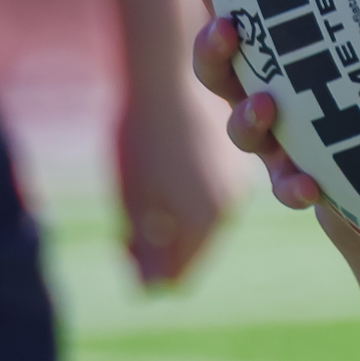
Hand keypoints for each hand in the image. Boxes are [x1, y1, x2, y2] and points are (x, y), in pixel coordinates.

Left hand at [114, 72, 240, 288]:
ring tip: (140, 193)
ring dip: (173, 219)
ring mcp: (237, 181)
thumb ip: (146, 246)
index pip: (178, 275)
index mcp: (205, 220)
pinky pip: (211, 195)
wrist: (167, 70)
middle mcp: (230, 205)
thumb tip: (151, 290)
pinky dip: (188, 195)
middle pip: (191, 249)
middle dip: (160, 246)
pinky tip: (165, 171)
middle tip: (126, 224)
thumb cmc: (144, 133)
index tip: (122, 245)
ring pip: (202, 222)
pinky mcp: (235, 160)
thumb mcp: (135, 195)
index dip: (147, 270)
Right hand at [181, 0, 320, 212]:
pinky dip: (293, 186)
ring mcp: (274, 137)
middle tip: (228, 28)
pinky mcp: (300, 177)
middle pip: (215, 68)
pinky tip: (312, 186)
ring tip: (268, 105)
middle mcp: (255, 88)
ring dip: (248, 117)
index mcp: (263, 46)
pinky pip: (287, 186)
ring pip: (242, 129)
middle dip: (214, 47)